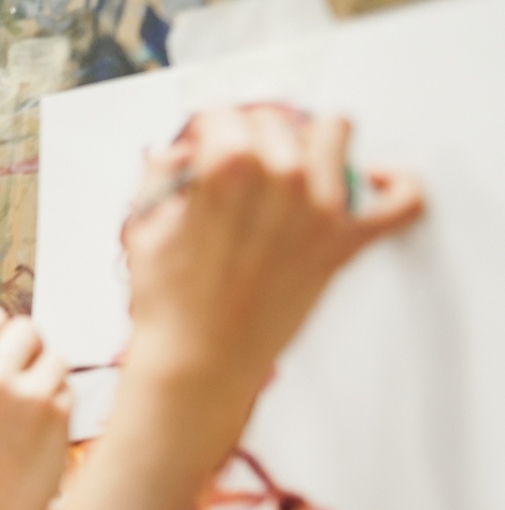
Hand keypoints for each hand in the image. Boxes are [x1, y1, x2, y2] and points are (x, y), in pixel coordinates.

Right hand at [0, 306, 70, 509]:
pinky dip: (61, 404)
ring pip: (54, 357)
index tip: (6, 350)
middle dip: (31, 349)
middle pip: (27, 328)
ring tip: (31, 413)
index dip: (2, 333)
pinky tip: (42, 432)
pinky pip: (68, 387)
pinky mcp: (58, 411)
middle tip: (25, 377)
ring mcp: (26, 392)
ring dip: (49, 378)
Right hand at [123, 106, 422, 398]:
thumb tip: (180, 153)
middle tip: (234, 169)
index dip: (205, 133)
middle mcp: (282, 178)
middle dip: (251, 137)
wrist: (197, 360)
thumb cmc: (170, 304)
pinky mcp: (344, 242)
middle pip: (275, 120)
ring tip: (289, 167)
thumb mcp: (144, 226)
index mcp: (228, 168)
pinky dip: (394, 185)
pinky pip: (400, 201)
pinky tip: (372, 181)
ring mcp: (321, 209)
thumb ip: (160, 173)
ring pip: (334, 130)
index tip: (201, 149)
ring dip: (310, 142)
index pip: (224, 114)